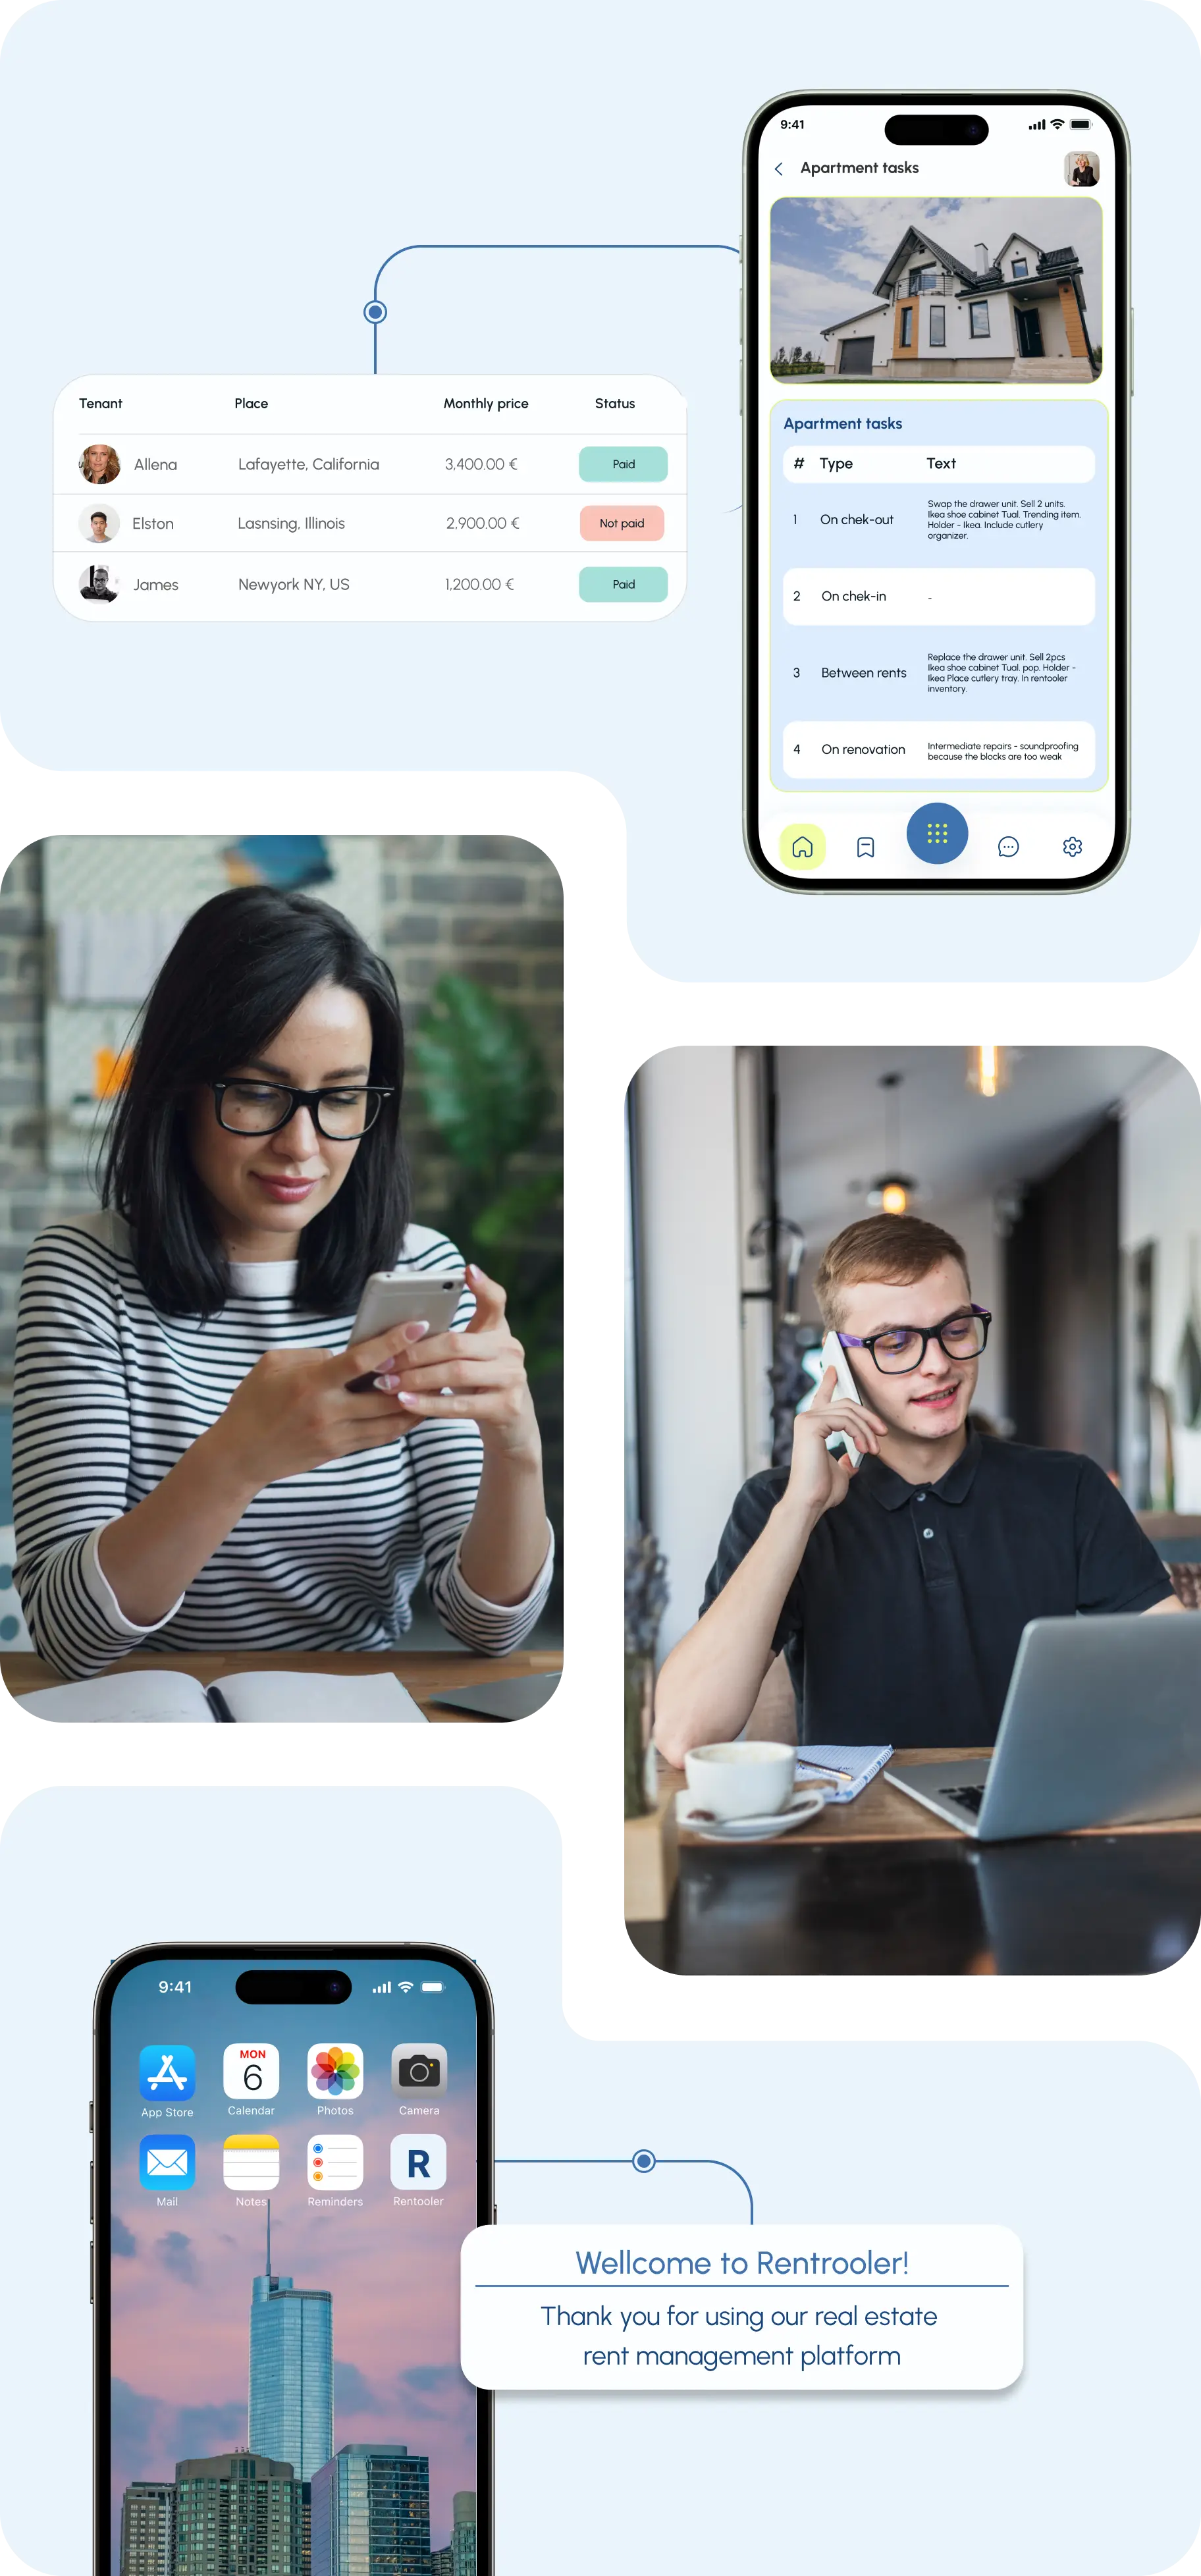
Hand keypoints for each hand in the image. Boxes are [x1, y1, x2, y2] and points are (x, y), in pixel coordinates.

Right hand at [209, 1316, 453, 1490]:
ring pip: (390, 1420)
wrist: (239, 1455)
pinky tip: (416, 1408)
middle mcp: (327, 1411)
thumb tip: (348, 1353)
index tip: (419, 1326)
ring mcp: (335, 1435)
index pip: (360, 1361)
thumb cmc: (253, 1403)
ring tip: (440, 1383)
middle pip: (386, 1394)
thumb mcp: (273, 1365)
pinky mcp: (339, 1451)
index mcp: (310, 1383)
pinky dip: (401, 1422)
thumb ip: (313, 1355)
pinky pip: (380, 1436)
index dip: (393, 1342)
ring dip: (418, 1402)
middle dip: (417, 1376)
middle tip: (443, 1356)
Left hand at [371, 1262, 539, 1457]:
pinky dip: (428, 1403)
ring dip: (416, 1378)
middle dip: (415, 1352)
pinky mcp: (506, 1406)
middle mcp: (510, 1350)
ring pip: (456, 1373)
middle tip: (383, 1361)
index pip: (496, 1302)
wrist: (511, 1424)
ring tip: (387, 1383)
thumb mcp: (473, 1355)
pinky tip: (405, 1401)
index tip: (467, 1270)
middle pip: (457, 1343)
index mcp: (499, 1332)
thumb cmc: (480, 1383)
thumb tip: (402, 1329)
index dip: (484, 1286)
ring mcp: (511, 1378)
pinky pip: (459, 1405)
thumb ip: (450, 1339)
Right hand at [784, 1364, 887, 1521]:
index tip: (834, 1368)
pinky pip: (845, 1419)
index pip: (822, 1397)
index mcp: (812, 1427)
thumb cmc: (821, 1491)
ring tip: (874, 1449)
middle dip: (868, 1417)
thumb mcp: (839, 1472)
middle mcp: (807, 1418)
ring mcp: (807, 1419)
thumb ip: (845, 1462)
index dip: (828, 1381)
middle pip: (846, 1404)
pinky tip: (864, 1447)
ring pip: (848, 1411)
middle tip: (883, 1433)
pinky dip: (859, 1432)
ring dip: (867, 1430)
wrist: (810, 1502)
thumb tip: (852, 1461)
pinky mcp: (811, 1424)